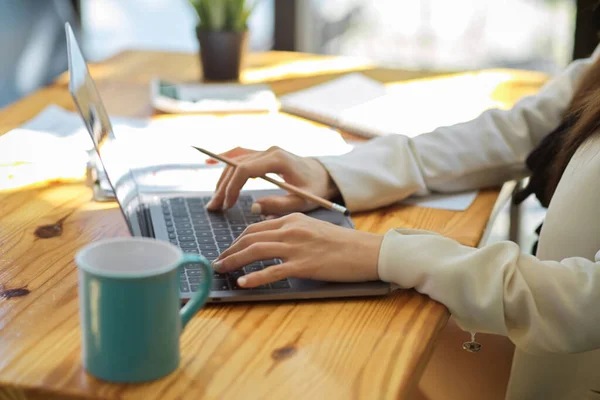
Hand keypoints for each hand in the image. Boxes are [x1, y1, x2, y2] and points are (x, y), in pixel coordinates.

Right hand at [205, 146, 338, 214]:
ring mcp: (265, 151)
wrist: (324, 175)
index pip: (245, 168)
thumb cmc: (315, 189)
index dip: (233, 186)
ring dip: (222, 180)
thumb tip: (254, 207)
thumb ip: (279, 205)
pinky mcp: (263, 155)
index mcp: (278, 159)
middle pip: (237, 165)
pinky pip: (240, 154)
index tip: (228, 205)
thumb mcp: (301, 202)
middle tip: (214, 207)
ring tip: (214, 201)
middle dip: (223, 187)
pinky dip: (225, 159)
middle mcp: (269, 151)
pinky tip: (210, 163)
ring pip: (235, 161)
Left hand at [212, 213, 382, 287]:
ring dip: (233, 261)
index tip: (227, 250)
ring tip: (220, 270)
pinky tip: (242, 282)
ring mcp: (297, 247)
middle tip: (217, 262)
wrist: (366, 251)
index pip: (256, 228)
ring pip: (256, 251)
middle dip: (229, 250)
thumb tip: (271, 238)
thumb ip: (291, 230)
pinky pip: (273, 271)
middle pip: (250, 237)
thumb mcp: (313, 228)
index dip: (237, 240)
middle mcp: (291, 230)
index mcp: (292, 219)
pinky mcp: (304, 265)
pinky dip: (254, 277)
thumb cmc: (342, 243)